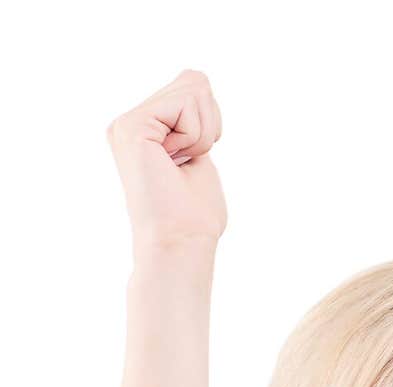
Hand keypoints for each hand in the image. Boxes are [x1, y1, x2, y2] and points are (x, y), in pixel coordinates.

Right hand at [105, 69, 226, 253]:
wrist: (181, 244)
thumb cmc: (194, 217)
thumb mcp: (199, 153)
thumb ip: (194, 117)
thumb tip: (196, 80)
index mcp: (144, 129)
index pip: (194, 87)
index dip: (209, 125)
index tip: (190, 162)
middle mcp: (130, 122)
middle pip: (195, 82)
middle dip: (208, 127)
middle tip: (185, 165)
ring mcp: (127, 123)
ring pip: (194, 88)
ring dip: (202, 134)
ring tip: (178, 166)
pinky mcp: (132, 127)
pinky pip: (187, 104)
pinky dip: (195, 136)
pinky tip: (173, 162)